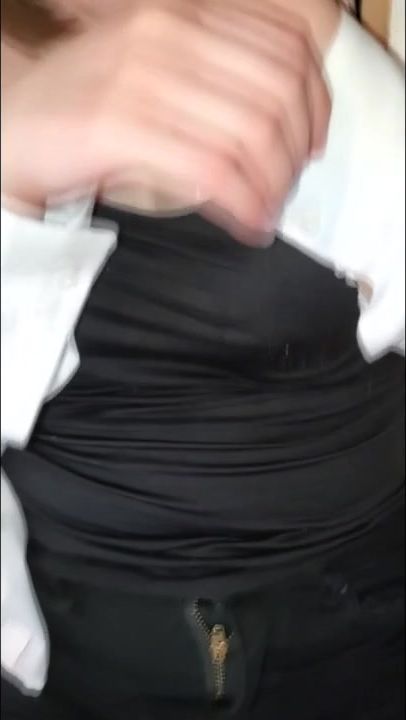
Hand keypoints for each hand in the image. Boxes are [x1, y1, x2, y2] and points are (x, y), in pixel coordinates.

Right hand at [1, 0, 330, 243]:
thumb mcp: (152, 71)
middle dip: (294, 155)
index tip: (312, 147)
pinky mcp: (119, 125)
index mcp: (181, 17)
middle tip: (286, 191)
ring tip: (266, 215)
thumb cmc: (83, 108)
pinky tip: (247, 225)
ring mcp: (141, 77)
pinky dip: (241, 205)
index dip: (315, 105)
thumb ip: (210, 78)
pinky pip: (210, 171)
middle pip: (276, 97)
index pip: (285, 50)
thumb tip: (278, 118)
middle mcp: (166, 36)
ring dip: (270, 187)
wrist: (8, 124)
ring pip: (248, 136)